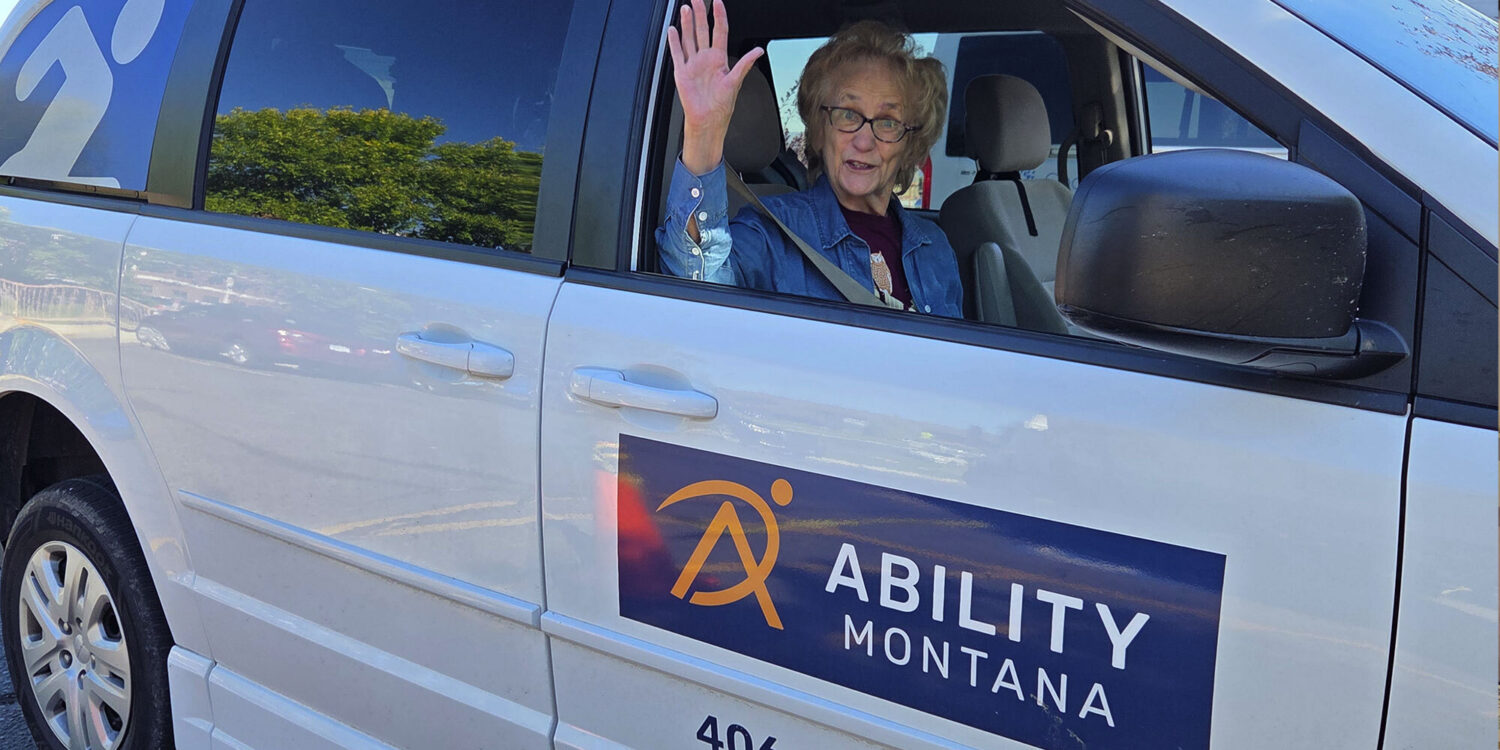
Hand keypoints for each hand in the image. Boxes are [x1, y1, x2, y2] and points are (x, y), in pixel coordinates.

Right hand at [667, 0, 763, 174]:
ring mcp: (693, 64)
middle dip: (700, 13)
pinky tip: (673, 30)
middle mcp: (706, 59)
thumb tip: (758, 51)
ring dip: (687, 23)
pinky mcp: (682, 72)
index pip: (719, 31)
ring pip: (689, 38)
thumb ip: (744, 64)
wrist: (707, 121)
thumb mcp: (735, 82)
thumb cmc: (722, 106)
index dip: (718, 16)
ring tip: (685, 8)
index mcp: (719, 59)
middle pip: (702, 30)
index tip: (717, 2)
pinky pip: (677, 53)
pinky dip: (674, 41)